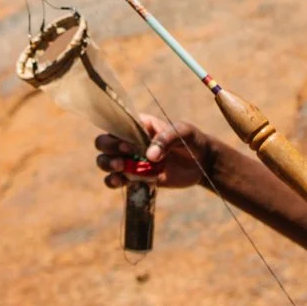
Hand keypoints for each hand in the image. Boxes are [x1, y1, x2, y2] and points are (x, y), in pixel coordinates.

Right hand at [96, 113, 212, 188]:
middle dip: (108, 150)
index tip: (128, 144)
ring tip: (122, 169)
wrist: (202, 163)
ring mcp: (131, 160)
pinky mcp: (135, 177)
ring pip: (105, 161)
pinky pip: (115, 180)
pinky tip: (121, 181)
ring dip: (107, 165)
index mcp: (139, 125)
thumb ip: (167, 139)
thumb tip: (149, 156)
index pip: (116, 124)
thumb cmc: (192, 141)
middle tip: (124, 158)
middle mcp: (129, 141)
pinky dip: (113, 181)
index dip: (115, 134)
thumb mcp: (184, 132)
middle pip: (103, 142)